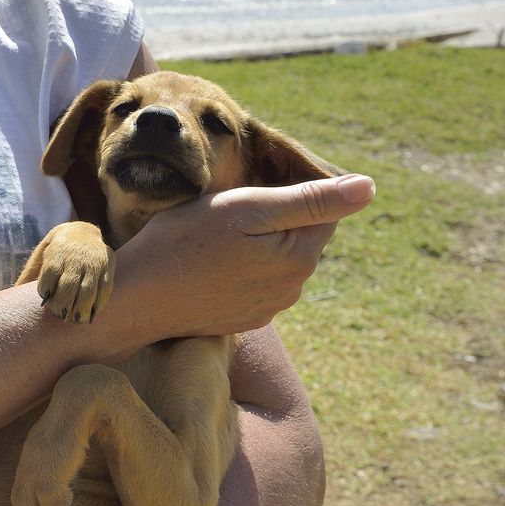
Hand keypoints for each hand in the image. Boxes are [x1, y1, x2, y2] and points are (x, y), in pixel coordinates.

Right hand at [111, 173, 374, 339]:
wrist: (136, 298)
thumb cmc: (185, 242)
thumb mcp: (247, 207)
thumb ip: (311, 200)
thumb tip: (368, 188)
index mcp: (299, 258)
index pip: (322, 212)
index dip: (291, 191)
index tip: (255, 186)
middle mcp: (291, 291)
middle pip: (299, 236)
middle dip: (275, 218)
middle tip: (229, 208)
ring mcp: (266, 309)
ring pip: (276, 260)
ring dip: (257, 243)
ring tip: (215, 235)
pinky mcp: (241, 319)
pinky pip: (254, 282)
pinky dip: (239, 267)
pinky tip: (208, 262)